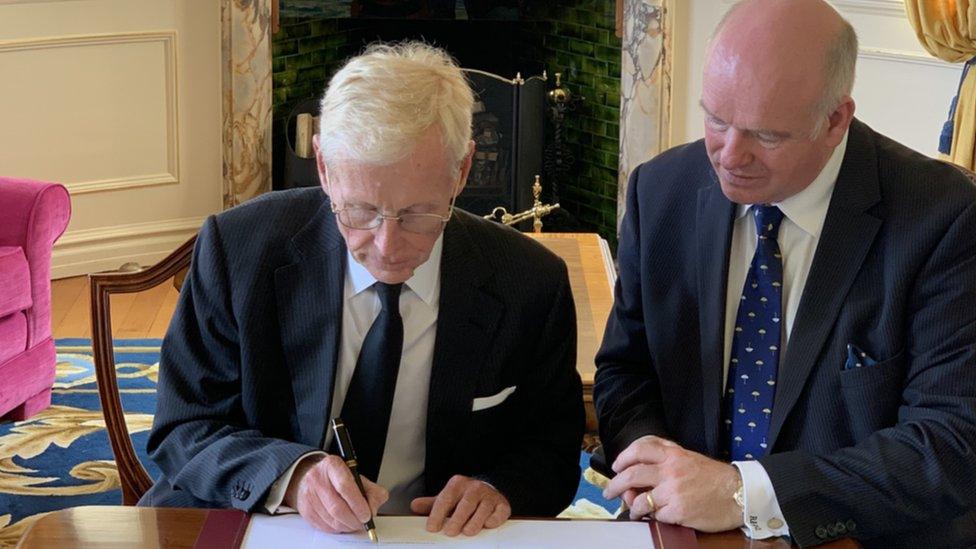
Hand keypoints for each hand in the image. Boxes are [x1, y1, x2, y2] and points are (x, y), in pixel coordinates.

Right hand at [284, 454, 388, 533]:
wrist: (313, 478)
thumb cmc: (337, 478)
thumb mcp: (357, 477)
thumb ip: (372, 491)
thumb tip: (373, 509)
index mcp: (332, 465)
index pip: (345, 486)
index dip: (358, 504)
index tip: (367, 514)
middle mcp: (317, 479)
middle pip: (337, 507)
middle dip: (354, 520)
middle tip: (363, 523)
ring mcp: (309, 495)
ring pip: (331, 520)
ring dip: (347, 526)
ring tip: (354, 523)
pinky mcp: (305, 510)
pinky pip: (324, 527)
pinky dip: (337, 529)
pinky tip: (343, 523)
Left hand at [410, 475, 510, 536]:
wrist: (488, 490)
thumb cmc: (464, 498)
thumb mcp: (447, 498)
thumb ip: (432, 504)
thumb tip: (414, 505)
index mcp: (457, 484)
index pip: (446, 498)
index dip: (438, 513)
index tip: (432, 527)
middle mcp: (474, 487)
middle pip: (466, 503)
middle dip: (457, 519)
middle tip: (450, 533)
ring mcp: (490, 495)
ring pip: (483, 508)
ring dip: (475, 521)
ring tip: (467, 532)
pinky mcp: (502, 504)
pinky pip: (499, 512)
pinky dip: (493, 520)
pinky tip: (487, 525)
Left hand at [603, 435, 742, 531]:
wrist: (739, 493)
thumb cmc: (713, 477)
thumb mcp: (688, 456)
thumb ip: (665, 453)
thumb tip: (639, 461)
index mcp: (673, 455)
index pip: (639, 450)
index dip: (622, 458)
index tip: (616, 467)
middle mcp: (670, 471)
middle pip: (631, 475)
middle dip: (615, 485)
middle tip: (609, 493)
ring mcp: (673, 492)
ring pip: (639, 500)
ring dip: (632, 506)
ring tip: (633, 509)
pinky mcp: (678, 512)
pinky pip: (655, 515)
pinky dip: (651, 517)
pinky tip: (653, 516)